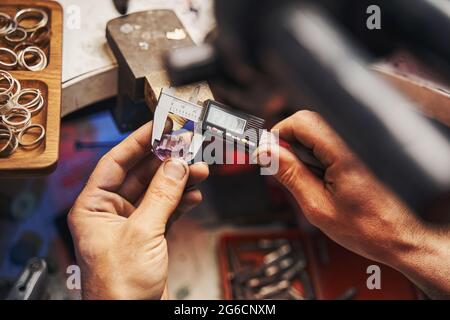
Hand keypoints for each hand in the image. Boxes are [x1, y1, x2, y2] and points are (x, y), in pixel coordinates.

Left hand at [68, 121, 208, 299]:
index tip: (158, 126)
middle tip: (185, 145)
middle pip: (140, 175)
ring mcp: (131, 224)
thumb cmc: (119, 286)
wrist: (132, 318)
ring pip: (156, 192)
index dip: (137, 142)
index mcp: (93, 207)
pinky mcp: (149, 236)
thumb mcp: (142, 232)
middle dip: (165, 161)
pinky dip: (181, 201)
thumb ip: (162, 195)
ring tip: (198, 168)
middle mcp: (110, 213)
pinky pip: (166, 209)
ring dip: (178, 180)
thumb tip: (176, 165)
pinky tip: (194, 193)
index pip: (115, 162)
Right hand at [257, 111, 449, 297]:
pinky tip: (315, 184)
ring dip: (298, 156)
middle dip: (286, 145)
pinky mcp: (351, 161)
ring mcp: (351, 153)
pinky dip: (311, 163)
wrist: (397, 238)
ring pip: (312, 138)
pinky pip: (323, 150)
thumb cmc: (366, 228)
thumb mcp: (317, 206)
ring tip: (303, 184)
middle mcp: (348, 147)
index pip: (301, 122)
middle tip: (280, 171)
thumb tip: (266, 153)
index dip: (278, 135)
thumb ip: (290, 175)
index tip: (267, 156)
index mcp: (340, 154)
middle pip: (305, 125)